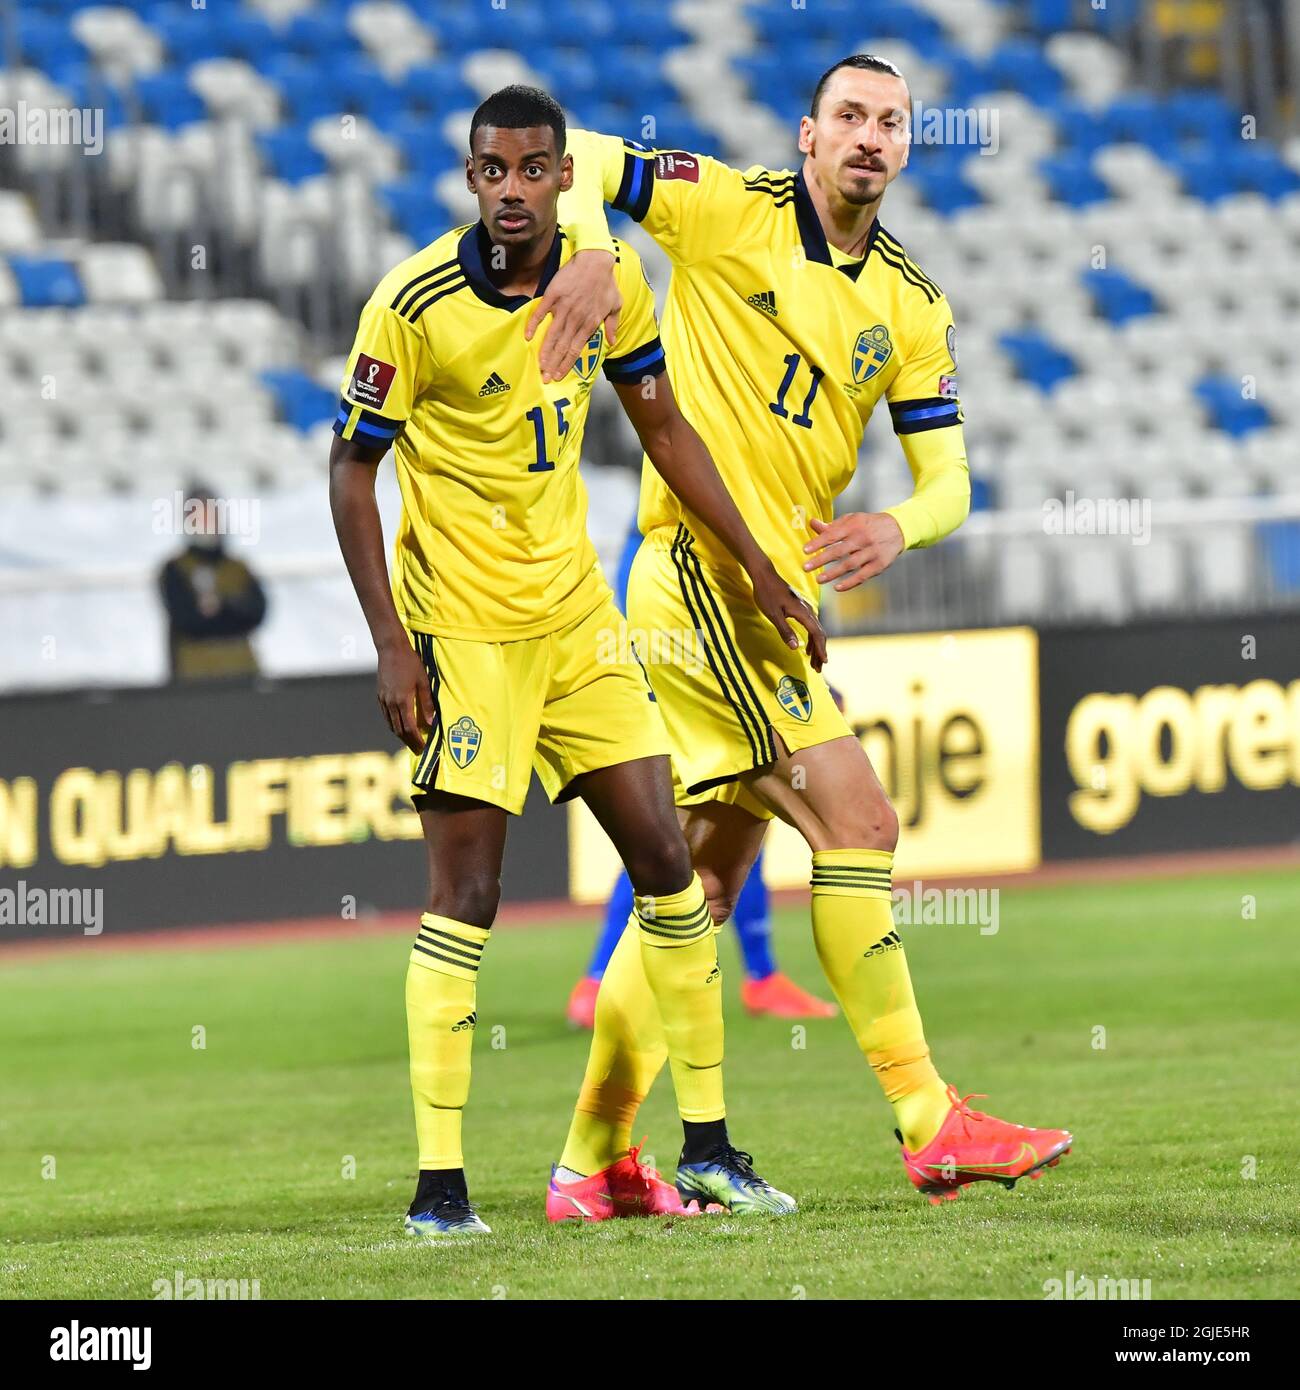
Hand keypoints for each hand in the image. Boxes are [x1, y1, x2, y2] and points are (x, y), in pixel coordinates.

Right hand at [376, 638, 434, 753]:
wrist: (391, 649)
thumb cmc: (411, 663)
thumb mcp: (424, 682)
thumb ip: (427, 703)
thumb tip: (432, 723)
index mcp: (403, 700)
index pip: (409, 728)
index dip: (416, 740)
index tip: (423, 748)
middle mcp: (391, 703)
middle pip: (399, 730)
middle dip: (409, 742)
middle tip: (418, 750)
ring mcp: (383, 700)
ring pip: (391, 724)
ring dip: (401, 735)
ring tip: (410, 741)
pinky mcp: (380, 696)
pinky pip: (386, 716)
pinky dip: (393, 725)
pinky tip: (400, 726)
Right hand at [524, 250, 620, 381]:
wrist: (595, 260)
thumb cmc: (606, 282)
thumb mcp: (615, 304)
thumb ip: (612, 325)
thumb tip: (612, 341)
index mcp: (589, 323)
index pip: (575, 350)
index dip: (566, 364)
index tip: (558, 375)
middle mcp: (575, 319)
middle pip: (562, 347)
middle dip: (553, 364)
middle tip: (545, 377)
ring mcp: (563, 308)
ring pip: (552, 334)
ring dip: (545, 351)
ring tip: (539, 364)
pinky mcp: (553, 296)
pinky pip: (541, 313)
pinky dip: (534, 324)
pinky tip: (528, 336)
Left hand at [749, 563, 828, 672]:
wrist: (765, 575)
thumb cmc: (766, 593)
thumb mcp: (773, 614)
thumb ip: (784, 631)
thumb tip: (795, 648)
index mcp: (803, 612)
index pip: (817, 634)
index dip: (821, 649)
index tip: (824, 663)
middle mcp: (807, 610)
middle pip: (819, 634)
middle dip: (820, 652)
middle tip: (819, 668)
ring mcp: (805, 608)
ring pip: (815, 630)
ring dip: (816, 647)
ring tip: (814, 662)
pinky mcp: (800, 608)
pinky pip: (810, 626)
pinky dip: (810, 638)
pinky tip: (806, 647)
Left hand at [802, 512, 904, 590]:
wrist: (898, 528)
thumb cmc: (868, 525)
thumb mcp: (851, 520)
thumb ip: (832, 526)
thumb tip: (811, 523)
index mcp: (853, 526)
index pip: (832, 535)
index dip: (818, 543)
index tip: (805, 551)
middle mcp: (862, 538)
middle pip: (839, 551)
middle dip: (821, 560)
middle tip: (806, 568)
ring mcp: (871, 552)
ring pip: (850, 564)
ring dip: (833, 573)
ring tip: (819, 579)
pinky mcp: (879, 564)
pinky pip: (863, 575)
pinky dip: (850, 582)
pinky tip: (837, 588)